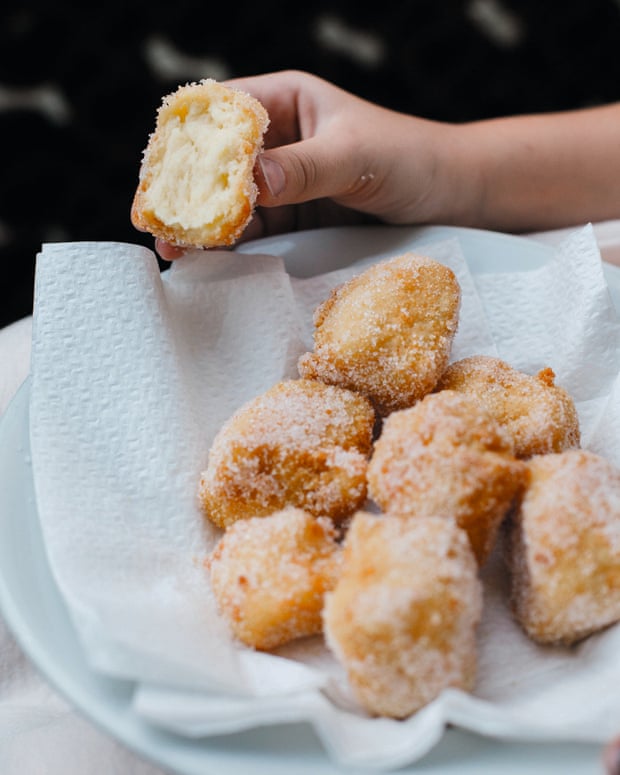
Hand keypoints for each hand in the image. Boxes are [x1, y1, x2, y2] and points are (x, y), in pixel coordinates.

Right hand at [156, 70, 467, 259]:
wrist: (449, 197)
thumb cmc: (409, 157)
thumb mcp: (355, 157)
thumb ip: (304, 168)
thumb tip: (250, 181)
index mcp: (285, 101)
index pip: (220, 115)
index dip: (185, 144)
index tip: (161, 177)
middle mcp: (277, 138)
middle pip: (214, 162)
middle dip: (184, 192)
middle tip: (156, 224)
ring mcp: (283, 181)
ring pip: (229, 200)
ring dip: (201, 224)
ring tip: (174, 250)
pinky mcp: (294, 217)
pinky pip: (252, 229)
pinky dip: (229, 244)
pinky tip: (207, 258)